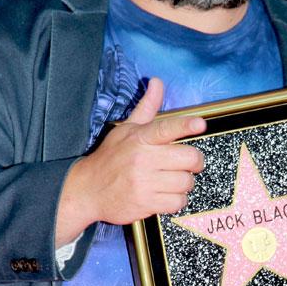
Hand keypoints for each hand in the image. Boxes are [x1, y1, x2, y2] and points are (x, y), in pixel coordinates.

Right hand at [56, 78, 204, 244]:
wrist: (87, 190)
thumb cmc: (110, 158)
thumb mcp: (126, 129)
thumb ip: (147, 107)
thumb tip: (157, 82)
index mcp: (140, 138)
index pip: (166, 128)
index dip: (185, 126)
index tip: (199, 124)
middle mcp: (143, 158)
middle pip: (189, 157)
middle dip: (195, 161)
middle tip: (188, 163)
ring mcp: (144, 182)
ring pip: (186, 182)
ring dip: (184, 183)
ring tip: (172, 180)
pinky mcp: (146, 203)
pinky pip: (178, 202)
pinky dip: (177, 201)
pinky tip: (166, 195)